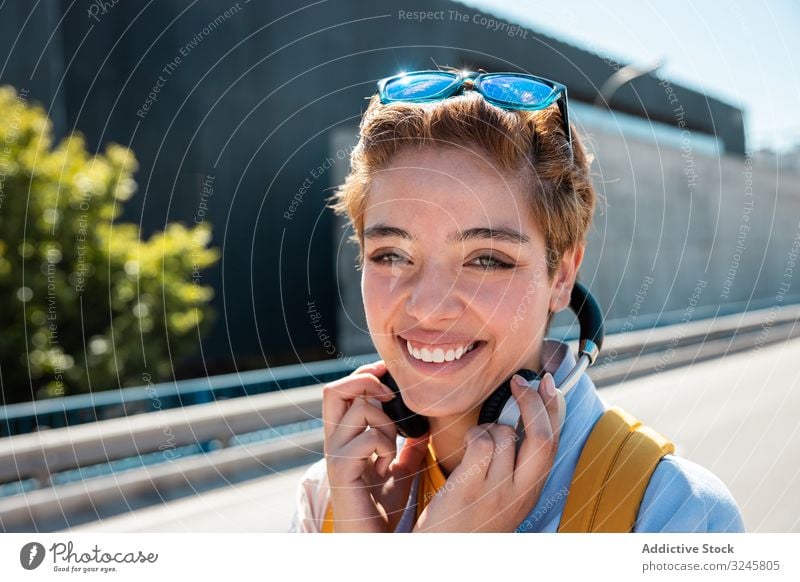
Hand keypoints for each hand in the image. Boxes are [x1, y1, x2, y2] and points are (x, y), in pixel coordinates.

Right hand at [323, 360, 429, 531]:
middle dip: (364, 380)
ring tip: (392, 448)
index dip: (364, 375)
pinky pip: (366, 439)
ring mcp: (335, 455)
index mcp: (345, 437)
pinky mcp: (341, 471)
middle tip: (389, 393)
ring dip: (386, 422)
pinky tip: (388, 467)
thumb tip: (426, 427)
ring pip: (358, 410)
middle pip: (333, 390)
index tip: (389, 376)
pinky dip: (385, 446)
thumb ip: (409, 448)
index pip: (342, 391)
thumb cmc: (382, 508)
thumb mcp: (401, 470)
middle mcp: (335, 442)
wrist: (371, 540)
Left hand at [413, 372, 561, 531]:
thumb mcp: (501, 496)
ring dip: (488, 426)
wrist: (441, 555)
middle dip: (534, 401)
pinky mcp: (471, 487)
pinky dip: (473, 435)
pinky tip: (464, 451)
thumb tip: (516, 418)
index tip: (548, 383)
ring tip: (475, 444)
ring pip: (505, 434)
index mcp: (530, 492)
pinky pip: (481, 441)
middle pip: (542, 436)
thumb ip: (513, 464)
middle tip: (520, 382)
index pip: (554, 443)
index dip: (555, 408)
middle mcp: (520, 493)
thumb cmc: (465, 521)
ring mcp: (496, 491)